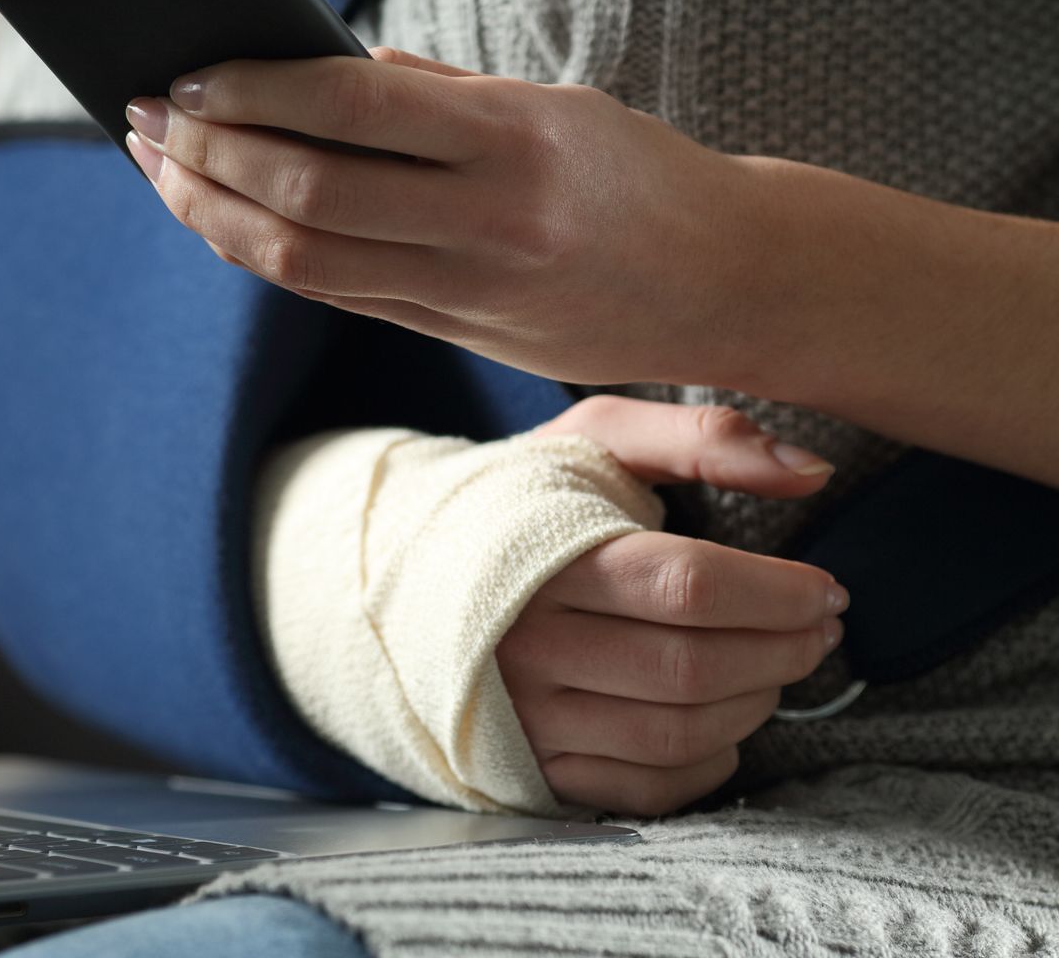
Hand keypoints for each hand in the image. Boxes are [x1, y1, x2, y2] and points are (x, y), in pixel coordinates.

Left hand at [123, 49, 767, 387]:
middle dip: (207, 154)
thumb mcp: (560, 106)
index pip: (350, 109)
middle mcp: (488, 219)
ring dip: (214, 214)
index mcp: (516, 138)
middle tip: (144, 117)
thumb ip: (442, 91)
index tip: (189, 73)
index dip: (252, 92)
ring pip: (306, 260)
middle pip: (308, 192)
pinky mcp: (461, 336)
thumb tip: (329, 62)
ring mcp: (472, 290)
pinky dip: (266, 256)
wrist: (737, 283)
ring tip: (162, 171)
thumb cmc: (644, 174)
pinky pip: (338, 297)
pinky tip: (225, 222)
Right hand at [497, 395, 845, 815]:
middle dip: (783, 651)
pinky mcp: (528, 768)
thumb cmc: (516, 503)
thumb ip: (701, 438)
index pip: (688, 586)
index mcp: (540, 555)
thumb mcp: (592, 441)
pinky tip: (723, 718)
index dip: (778, 594)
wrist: (402, 572)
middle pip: (691, 667)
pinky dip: (710, 763)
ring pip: (677, 733)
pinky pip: (645, 789)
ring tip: (776, 667)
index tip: (825, 589)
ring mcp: (523, 716)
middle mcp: (524, 645)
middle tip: (818, 629)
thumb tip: (813, 471)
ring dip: (756, 704)